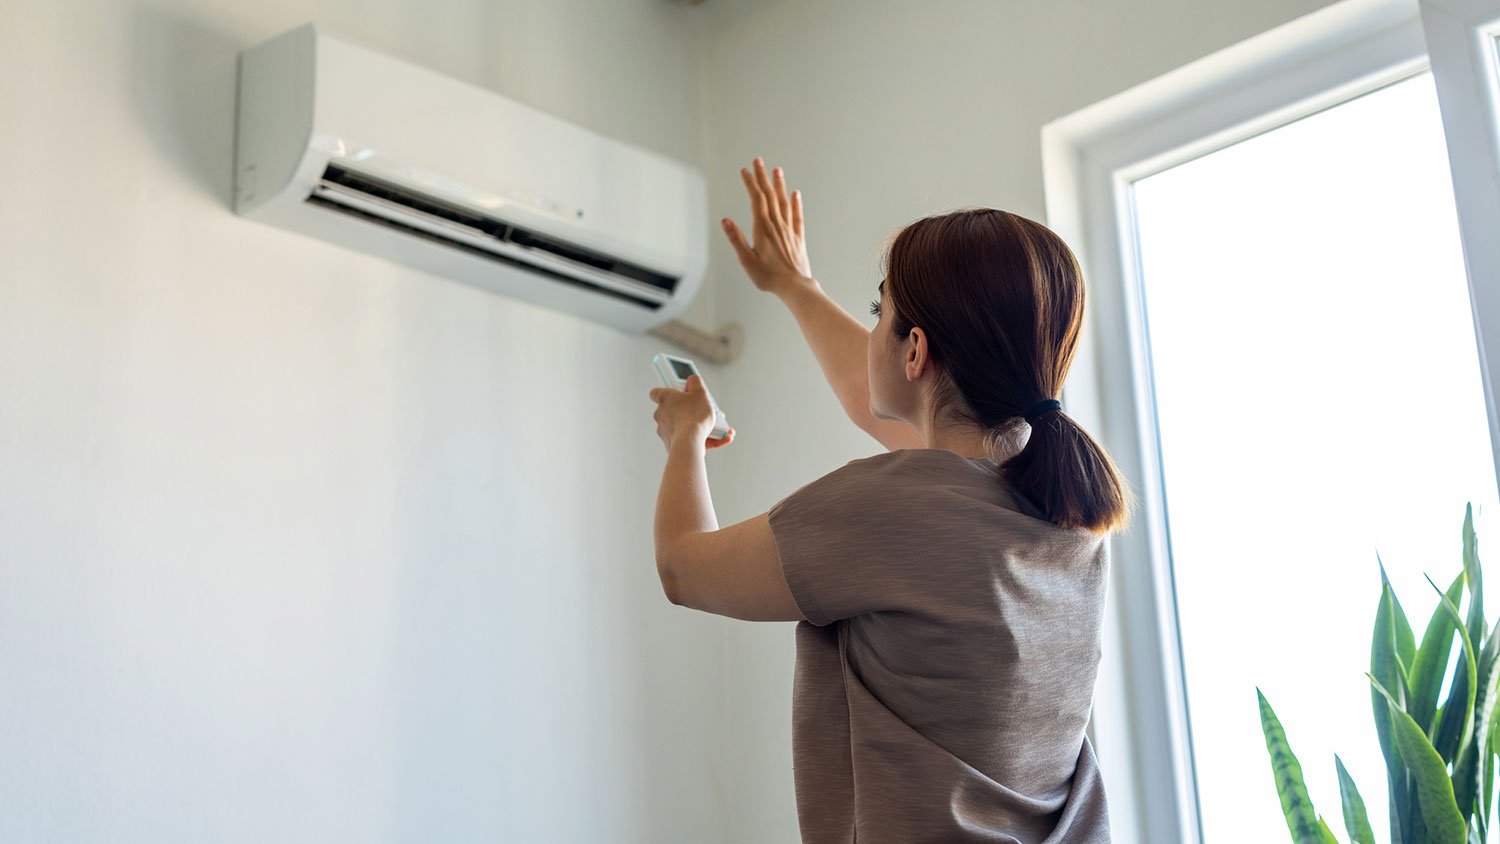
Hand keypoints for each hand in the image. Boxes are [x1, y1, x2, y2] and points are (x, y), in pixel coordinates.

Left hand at [649, 374, 735, 451]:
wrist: (690, 442)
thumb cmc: (693, 417)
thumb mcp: (700, 392)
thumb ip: (695, 382)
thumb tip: (692, 380)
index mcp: (664, 399)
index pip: (657, 392)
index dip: (667, 391)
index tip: (677, 391)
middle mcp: (661, 415)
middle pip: (675, 409)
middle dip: (691, 409)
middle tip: (704, 409)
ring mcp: (666, 430)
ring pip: (684, 425)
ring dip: (700, 425)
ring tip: (718, 426)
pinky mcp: (673, 444)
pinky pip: (690, 439)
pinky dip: (704, 438)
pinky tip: (722, 437)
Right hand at [721, 157, 813, 297]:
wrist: (795, 286)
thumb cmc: (768, 277)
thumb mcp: (747, 260)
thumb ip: (737, 239)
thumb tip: (725, 220)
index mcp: (762, 228)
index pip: (756, 199)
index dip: (750, 183)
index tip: (745, 170)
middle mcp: (777, 225)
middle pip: (769, 195)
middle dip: (763, 177)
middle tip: (758, 160)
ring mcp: (788, 230)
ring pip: (784, 202)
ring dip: (779, 185)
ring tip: (777, 170)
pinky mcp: (798, 238)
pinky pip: (797, 216)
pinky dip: (796, 203)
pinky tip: (796, 194)